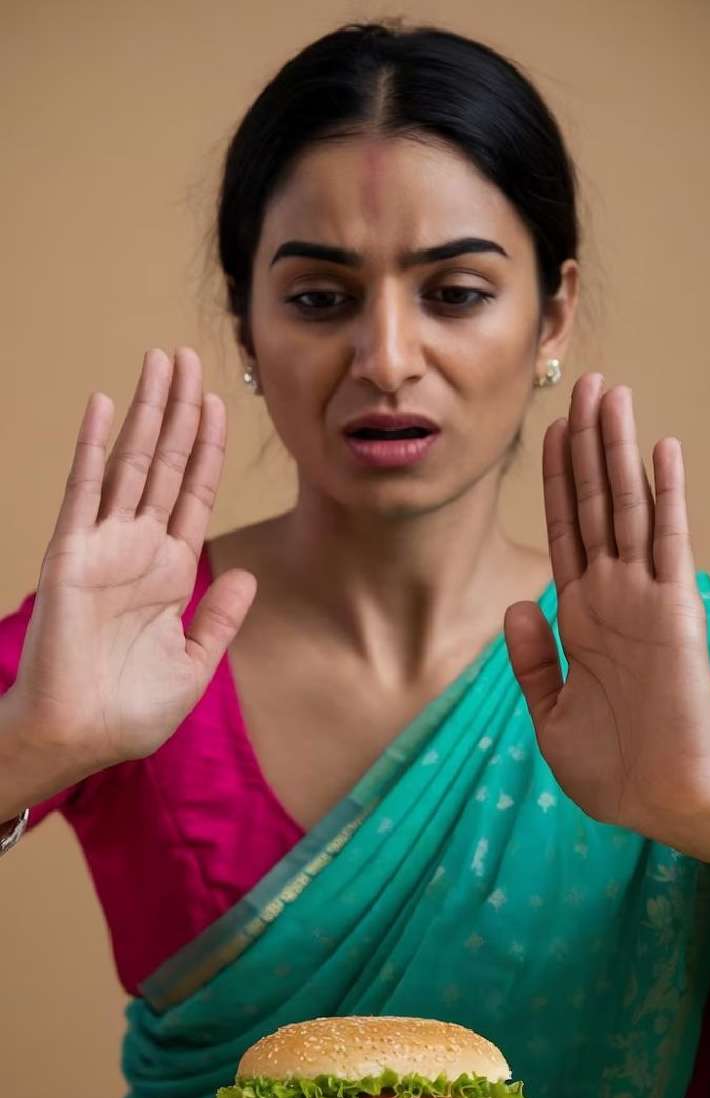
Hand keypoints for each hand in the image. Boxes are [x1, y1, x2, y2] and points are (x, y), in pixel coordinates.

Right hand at [12, 347, 255, 770]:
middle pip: (165, 464)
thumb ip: (220, 619)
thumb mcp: (195, 664)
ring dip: (147, 412)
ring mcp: (104, 546)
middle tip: (187, 357)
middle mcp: (138, 549)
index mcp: (169, 572)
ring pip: (131, 463)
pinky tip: (105, 405)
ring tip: (160, 363)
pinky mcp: (71, 553)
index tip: (218, 403)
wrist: (81, 736)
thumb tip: (246, 576)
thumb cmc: (131, 712)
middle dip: (178, 411)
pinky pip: (85, 490)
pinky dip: (94, 447)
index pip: (193, 494)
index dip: (206, 448)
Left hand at [504, 372, 709, 847]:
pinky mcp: (675, 611)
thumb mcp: (550, 715)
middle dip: (588, 444)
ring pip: (628, 506)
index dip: (555, 479)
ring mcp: (644, 599)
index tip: (548, 431)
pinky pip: (668, 541)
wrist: (658, 804)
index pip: (565, 530)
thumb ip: (531, 660)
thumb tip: (515, 604)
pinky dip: (666, 495)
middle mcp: (612, 596)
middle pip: (595, 503)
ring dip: (618, 449)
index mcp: (580, 617)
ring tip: (612, 394)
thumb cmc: (611, 771)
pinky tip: (662, 449)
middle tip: (587, 384)